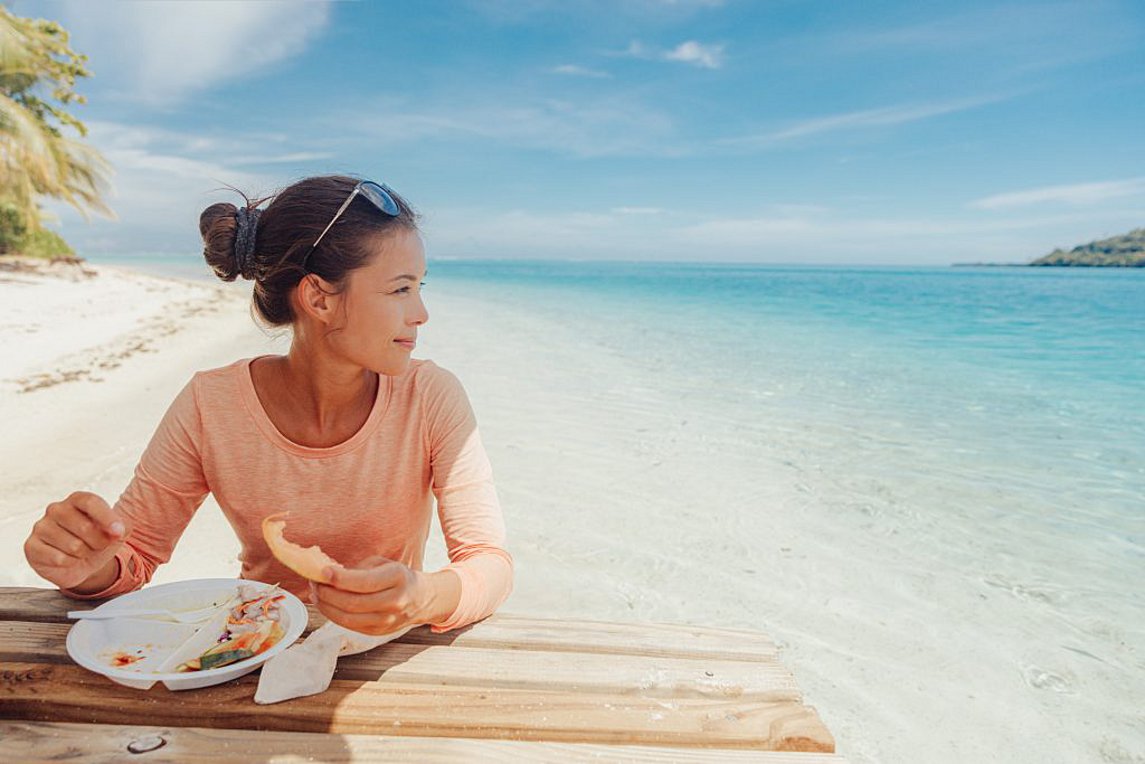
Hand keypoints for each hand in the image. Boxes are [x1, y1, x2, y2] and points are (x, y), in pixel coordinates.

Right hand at [24, 491, 127, 591]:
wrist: (81, 563)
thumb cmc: (98, 541)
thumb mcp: (117, 532)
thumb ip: (122, 527)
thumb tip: (118, 530)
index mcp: (77, 499)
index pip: (90, 502)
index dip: (106, 518)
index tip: (118, 532)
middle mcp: (56, 509)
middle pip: (84, 526)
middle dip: (99, 543)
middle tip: (98, 546)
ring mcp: (41, 527)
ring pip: (73, 545)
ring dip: (84, 554)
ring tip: (82, 552)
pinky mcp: (31, 546)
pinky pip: (57, 558)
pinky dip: (69, 563)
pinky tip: (67, 559)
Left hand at [312, 555, 460, 635]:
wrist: (421, 599)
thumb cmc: (398, 577)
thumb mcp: (383, 563)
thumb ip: (358, 569)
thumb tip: (328, 574)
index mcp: (397, 578)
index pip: (363, 582)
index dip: (340, 578)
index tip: (323, 571)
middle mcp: (394, 602)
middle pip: (352, 602)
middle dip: (327, 593)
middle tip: (314, 582)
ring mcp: (387, 621)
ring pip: (347, 618)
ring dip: (326, 606)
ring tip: (316, 594)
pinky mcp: (378, 632)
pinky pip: (349, 626)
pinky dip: (333, 615)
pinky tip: (326, 604)